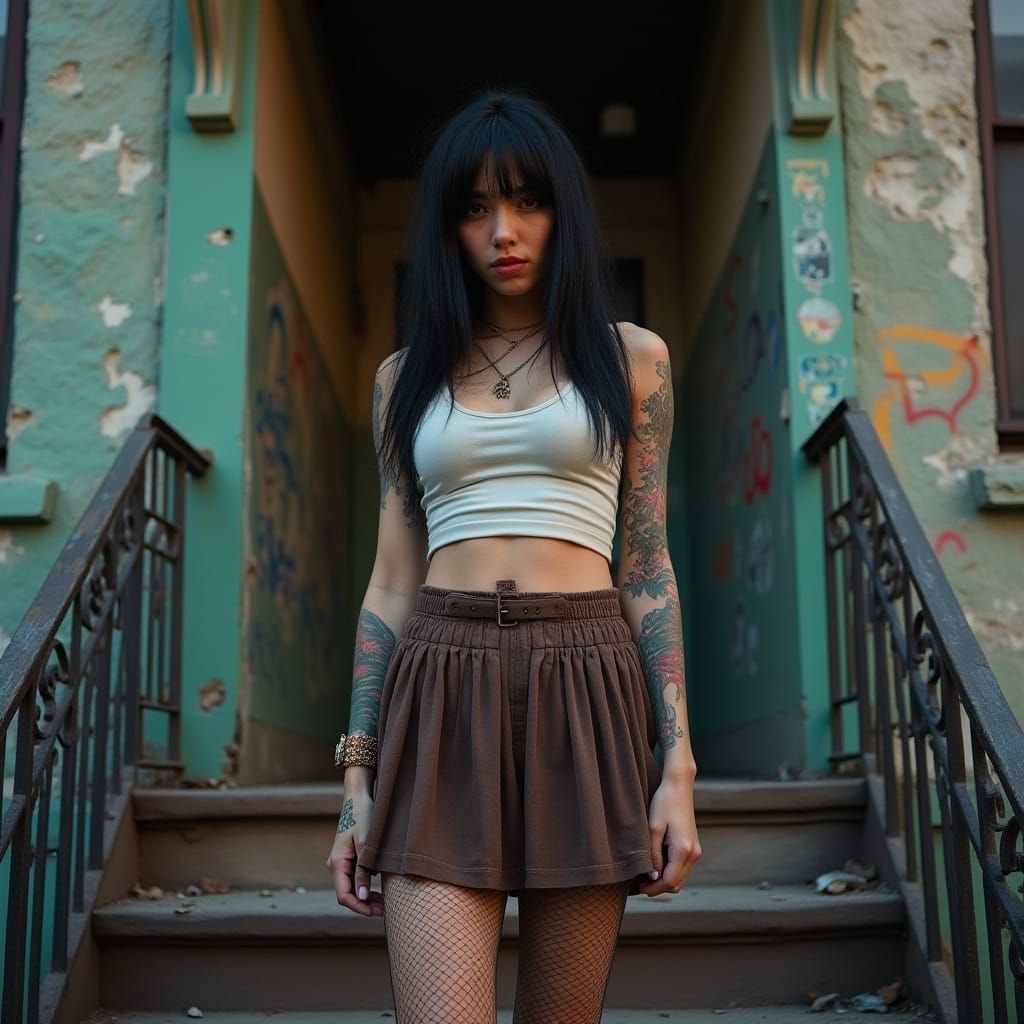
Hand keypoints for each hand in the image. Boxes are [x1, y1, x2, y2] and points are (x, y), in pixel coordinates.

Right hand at [326, 790, 383, 916]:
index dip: (359, 908)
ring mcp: (340, 861)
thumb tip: (363, 897)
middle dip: (364, 905)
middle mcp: (335, 864)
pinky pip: (353, 878)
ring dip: (365, 897)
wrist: (358, 797)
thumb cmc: (363, 817)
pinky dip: (364, 886)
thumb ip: (363, 871)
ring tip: (383, 903)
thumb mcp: (366, 844)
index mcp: (337, 862)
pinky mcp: (347, 857)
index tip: (376, 913)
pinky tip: (378, 889)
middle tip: (384, 911)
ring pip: (350, 887)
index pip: (344, 896)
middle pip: (346, 894)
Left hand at [634, 772, 700, 896]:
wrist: (679, 786)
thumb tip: (652, 877)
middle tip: (640, 884)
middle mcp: (694, 854)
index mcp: (683, 850)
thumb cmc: (663, 804)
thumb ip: (653, 855)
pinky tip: (656, 864)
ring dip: (664, 880)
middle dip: (658, 887)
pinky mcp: (693, 846)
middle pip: (676, 884)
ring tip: (645, 874)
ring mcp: (696, 851)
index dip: (653, 889)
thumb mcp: (653, 829)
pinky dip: (670, 871)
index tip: (639, 888)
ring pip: (680, 877)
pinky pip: (682, 868)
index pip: (669, 882)